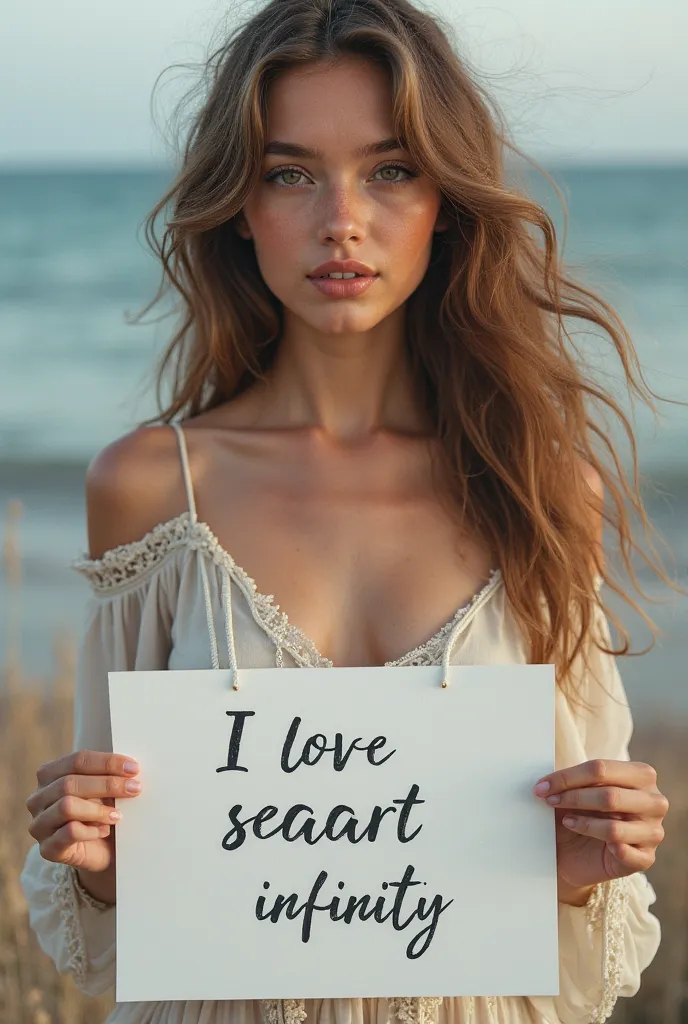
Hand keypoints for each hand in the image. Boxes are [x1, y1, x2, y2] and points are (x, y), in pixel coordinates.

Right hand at [26, 750, 141, 873]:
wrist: (101, 850)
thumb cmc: (101, 812)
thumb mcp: (104, 789)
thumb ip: (109, 775)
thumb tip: (130, 767)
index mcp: (49, 774)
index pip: (77, 761)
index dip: (107, 762)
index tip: (133, 768)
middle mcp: (38, 798)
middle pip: (70, 783)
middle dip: (107, 784)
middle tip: (134, 788)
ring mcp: (39, 824)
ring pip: (66, 806)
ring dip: (98, 809)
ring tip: (118, 815)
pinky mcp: (48, 848)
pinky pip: (69, 833)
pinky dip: (92, 830)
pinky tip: (105, 831)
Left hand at [533, 759, 667, 893]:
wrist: (578, 852)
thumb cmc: (580, 811)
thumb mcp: (575, 790)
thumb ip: (568, 780)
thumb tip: (545, 782)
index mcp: (641, 775)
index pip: (601, 769)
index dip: (567, 777)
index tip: (541, 786)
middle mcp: (654, 801)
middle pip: (609, 796)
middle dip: (573, 798)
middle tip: (549, 802)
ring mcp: (653, 831)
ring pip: (614, 827)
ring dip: (583, 824)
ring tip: (567, 822)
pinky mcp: (646, 858)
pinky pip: (624, 853)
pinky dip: (604, 846)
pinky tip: (591, 840)